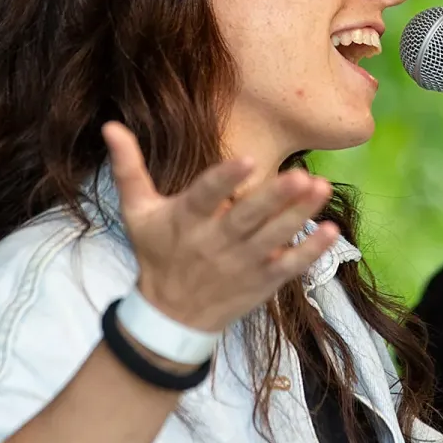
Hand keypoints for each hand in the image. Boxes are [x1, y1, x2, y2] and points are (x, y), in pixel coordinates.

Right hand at [101, 122, 337, 332]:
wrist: (171, 316)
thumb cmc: (157, 254)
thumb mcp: (137, 212)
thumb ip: (128, 168)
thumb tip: (110, 125)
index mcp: (186, 221)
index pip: (205, 197)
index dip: (224, 179)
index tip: (246, 159)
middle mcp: (215, 243)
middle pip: (247, 219)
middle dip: (274, 198)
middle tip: (301, 175)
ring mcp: (242, 263)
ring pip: (273, 238)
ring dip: (299, 215)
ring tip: (321, 188)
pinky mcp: (262, 280)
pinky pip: (290, 266)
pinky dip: (311, 251)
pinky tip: (332, 230)